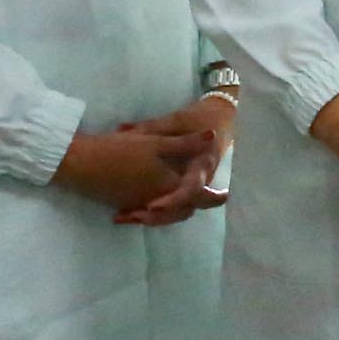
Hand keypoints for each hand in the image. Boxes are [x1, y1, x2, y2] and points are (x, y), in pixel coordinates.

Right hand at [53, 124, 203, 214]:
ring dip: (177, 208)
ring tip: (184, 197)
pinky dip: (157, 209)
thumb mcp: (155, 141)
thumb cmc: (119, 150)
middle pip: (183, 209)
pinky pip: (147, 211)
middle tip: (210, 197)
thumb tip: (213, 136)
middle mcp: (156, 200)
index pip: (199, 196)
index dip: (215, 197)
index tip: (227, 195)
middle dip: (197, 204)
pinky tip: (154, 200)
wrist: (79, 163)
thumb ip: (185, 143)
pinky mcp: (124, 203)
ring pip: (165, 212)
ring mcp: (138, 204)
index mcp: (168, 186)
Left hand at [110, 96, 236, 226]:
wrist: (216, 121)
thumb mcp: (176, 120)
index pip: (191, 189)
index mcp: (202, 165)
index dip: (173, 200)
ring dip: (152, 219)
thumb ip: (151, 128)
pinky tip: (124, 214)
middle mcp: (201, 182)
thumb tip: (122, 130)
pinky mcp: (183, 192)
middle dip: (160, 217)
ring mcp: (193, 189)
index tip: (152, 206)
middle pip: (184, 210)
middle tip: (133, 216)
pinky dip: (149, 214)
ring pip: (176, 214)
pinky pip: (170, 210)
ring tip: (122, 217)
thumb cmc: (197, 119)